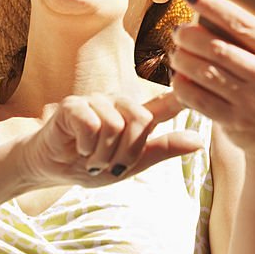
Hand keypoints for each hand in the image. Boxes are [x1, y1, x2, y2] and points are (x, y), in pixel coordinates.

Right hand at [15, 91, 202, 187]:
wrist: (51, 169)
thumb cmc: (92, 164)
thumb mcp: (132, 163)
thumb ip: (163, 150)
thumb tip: (200, 142)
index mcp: (136, 115)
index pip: (166, 102)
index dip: (183, 96)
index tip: (203, 84)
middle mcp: (119, 102)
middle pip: (141, 121)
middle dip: (126, 152)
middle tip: (108, 162)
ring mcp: (97, 100)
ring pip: (116, 126)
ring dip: (103, 153)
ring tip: (91, 156)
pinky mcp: (74, 104)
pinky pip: (93, 124)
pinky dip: (87, 146)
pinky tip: (79, 147)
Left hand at [170, 0, 254, 158]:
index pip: (243, 23)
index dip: (213, 6)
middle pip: (217, 48)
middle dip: (189, 35)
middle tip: (178, 30)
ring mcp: (251, 102)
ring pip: (204, 72)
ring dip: (181, 59)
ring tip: (175, 52)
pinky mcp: (233, 121)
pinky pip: (197, 99)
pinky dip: (181, 85)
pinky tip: (177, 77)